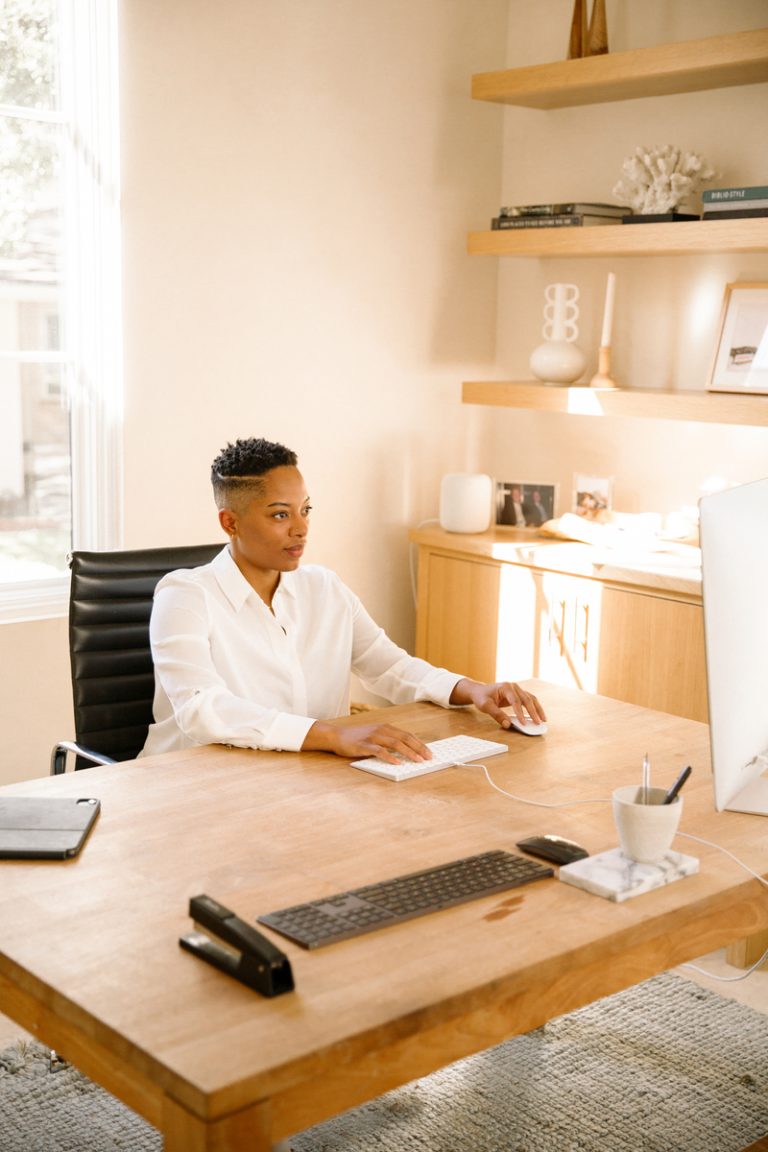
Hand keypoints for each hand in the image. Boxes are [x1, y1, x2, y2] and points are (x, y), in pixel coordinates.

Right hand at [303, 720, 431, 763]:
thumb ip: (388, 742)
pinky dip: (390, 757)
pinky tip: (397, 763)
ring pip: (395, 743)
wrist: (337, 736)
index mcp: (386, 727)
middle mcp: (381, 730)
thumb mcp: (376, 736)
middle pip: (405, 738)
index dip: (419, 744)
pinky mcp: (364, 745)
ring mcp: (373, 737)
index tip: (429, 752)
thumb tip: (406, 753)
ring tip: (417, 760)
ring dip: (408, 752)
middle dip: (419, 748)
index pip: (407, 735)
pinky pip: (380, 751)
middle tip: (428, 758)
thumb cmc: (358, 738)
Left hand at [449, 679, 546, 729]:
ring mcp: (517, 689)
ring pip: (531, 699)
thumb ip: (497, 715)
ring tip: (543, 720)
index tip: (523, 723)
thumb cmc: (482, 697)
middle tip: (538, 723)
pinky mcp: (518, 695)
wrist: (480, 691)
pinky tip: (538, 716)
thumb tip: (508, 725)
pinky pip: (529, 701)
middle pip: (527, 699)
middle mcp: (514, 686)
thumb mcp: (485, 706)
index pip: (515, 701)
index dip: (520, 713)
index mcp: (506, 687)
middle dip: (533, 712)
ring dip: (538, 709)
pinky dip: (535, 708)